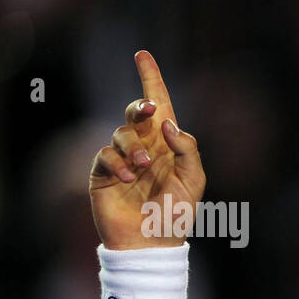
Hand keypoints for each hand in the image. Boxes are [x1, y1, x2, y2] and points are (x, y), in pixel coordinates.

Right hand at [89, 50, 205, 249]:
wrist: (152, 244)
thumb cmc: (177, 215)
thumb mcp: (195, 181)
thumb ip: (188, 150)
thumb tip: (169, 123)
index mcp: (168, 145)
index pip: (160, 107)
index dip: (151, 80)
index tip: (142, 54)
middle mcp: (144, 146)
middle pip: (136, 112)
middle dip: (141, 106)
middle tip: (151, 111)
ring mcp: (122, 158)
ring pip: (122, 132)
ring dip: (134, 146)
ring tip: (145, 167)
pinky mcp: (103, 172)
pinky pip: (105, 153)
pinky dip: (117, 161)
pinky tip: (128, 177)